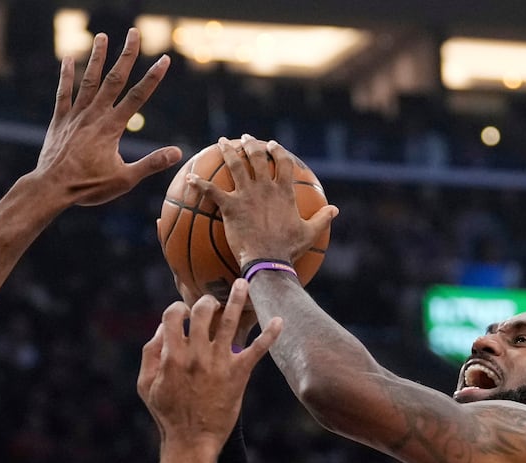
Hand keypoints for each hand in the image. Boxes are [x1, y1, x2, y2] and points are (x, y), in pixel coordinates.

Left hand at [31, 29, 180, 207]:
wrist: (52, 188)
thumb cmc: (88, 187)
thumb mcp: (125, 179)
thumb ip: (151, 163)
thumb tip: (177, 153)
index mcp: (112, 128)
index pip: (137, 96)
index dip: (153, 77)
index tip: (164, 59)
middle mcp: (94, 115)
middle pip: (114, 79)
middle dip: (126, 55)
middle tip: (133, 33)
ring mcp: (75, 115)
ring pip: (88, 80)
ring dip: (96, 57)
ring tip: (102, 36)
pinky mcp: (59, 120)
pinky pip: (63, 92)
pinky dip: (65, 75)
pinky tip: (66, 58)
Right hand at [138, 279, 282, 444]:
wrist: (192, 441)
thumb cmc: (167, 414)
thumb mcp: (146, 384)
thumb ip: (151, 353)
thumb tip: (161, 329)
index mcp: (172, 354)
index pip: (173, 315)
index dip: (177, 309)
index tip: (182, 314)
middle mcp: (196, 354)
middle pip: (203, 311)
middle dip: (206, 301)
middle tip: (211, 304)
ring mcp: (219, 362)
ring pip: (230, 321)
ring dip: (236, 298)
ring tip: (243, 283)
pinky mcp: (239, 374)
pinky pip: (257, 349)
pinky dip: (269, 334)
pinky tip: (280, 321)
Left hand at [189, 135, 337, 266]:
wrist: (268, 261)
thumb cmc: (289, 250)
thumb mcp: (310, 233)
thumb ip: (323, 219)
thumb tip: (336, 210)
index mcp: (283, 191)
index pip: (281, 163)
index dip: (277, 151)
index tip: (272, 144)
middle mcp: (264, 187)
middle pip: (256, 157)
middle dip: (250, 144)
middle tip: (244, 139)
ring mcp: (246, 195)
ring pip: (234, 165)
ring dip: (227, 151)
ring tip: (221, 142)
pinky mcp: (230, 206)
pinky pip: (211, 192)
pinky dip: (199, 184)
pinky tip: (189, 179)